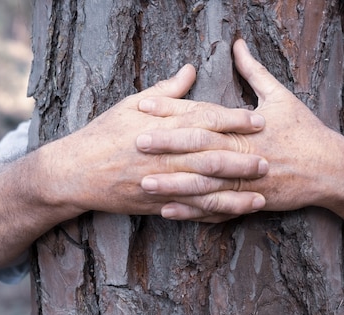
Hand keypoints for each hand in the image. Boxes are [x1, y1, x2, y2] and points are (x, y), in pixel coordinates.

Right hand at [36, 63, 269, 221]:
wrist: (76, 172)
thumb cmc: (104, 134)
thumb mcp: (132, 104)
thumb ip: (167, 91)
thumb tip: (191, 70)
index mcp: (163, 128)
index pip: (205, 121)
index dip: (234, 120)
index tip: (259, 120)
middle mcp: (166, 156)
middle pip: (211, 157)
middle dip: (242, 160)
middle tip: (268, 161)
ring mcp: (162, 184)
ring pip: (206, 191)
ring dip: (235, 194)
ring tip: (260, 196)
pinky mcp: (157, 205)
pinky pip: (190, 212)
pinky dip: (212, 215)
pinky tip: (232, 215)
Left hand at [137, 39, 343, 218]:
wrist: (332, 170)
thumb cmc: (306, 131)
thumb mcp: (281, 97)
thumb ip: (254, 71)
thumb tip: (238, 43)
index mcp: (245, 125)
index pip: (202, 114)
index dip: (172, 109)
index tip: (143, 105)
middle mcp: (243, 152)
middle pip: (199, 148)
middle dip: (166, 145)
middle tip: (135, 142)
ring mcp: (246, 180)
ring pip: (204, 184)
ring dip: (173, 184)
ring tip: (144, 183)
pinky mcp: (249, 201)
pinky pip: (217, 208)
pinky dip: (193, 212)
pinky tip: (168, 212)